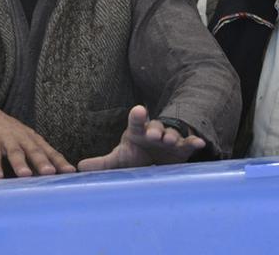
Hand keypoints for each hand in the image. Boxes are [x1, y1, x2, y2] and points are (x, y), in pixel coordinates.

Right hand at [0, 101, 74, 178]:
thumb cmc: (12, 136)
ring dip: (20, 163)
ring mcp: (7, 139)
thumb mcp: (26, 145)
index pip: (50, 152)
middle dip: (42, 162)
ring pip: (14, 152)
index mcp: (34, 141)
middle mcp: (23, 138)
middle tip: (50, 172)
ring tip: (25, 175)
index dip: (60, 162)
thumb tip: (52, 182)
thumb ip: (37, 162)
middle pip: (34, 151)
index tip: (70, 172)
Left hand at [77, 106, 205, 171]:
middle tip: (154, 135)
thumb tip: (79, 167)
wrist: (155, 159)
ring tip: (171, 141)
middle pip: (155, 127)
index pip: (136, 121)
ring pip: (172, 134)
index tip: (138, 110)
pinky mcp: (183, 148)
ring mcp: (169, 139)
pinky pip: (189, 143)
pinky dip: (194, 142)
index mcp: (137, 131)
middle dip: (155, 130)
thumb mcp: (119, 159)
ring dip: (172, 136)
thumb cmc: (135, 155)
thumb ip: (102, 163)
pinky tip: (199, 143)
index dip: (137, 116)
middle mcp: (154, 132)